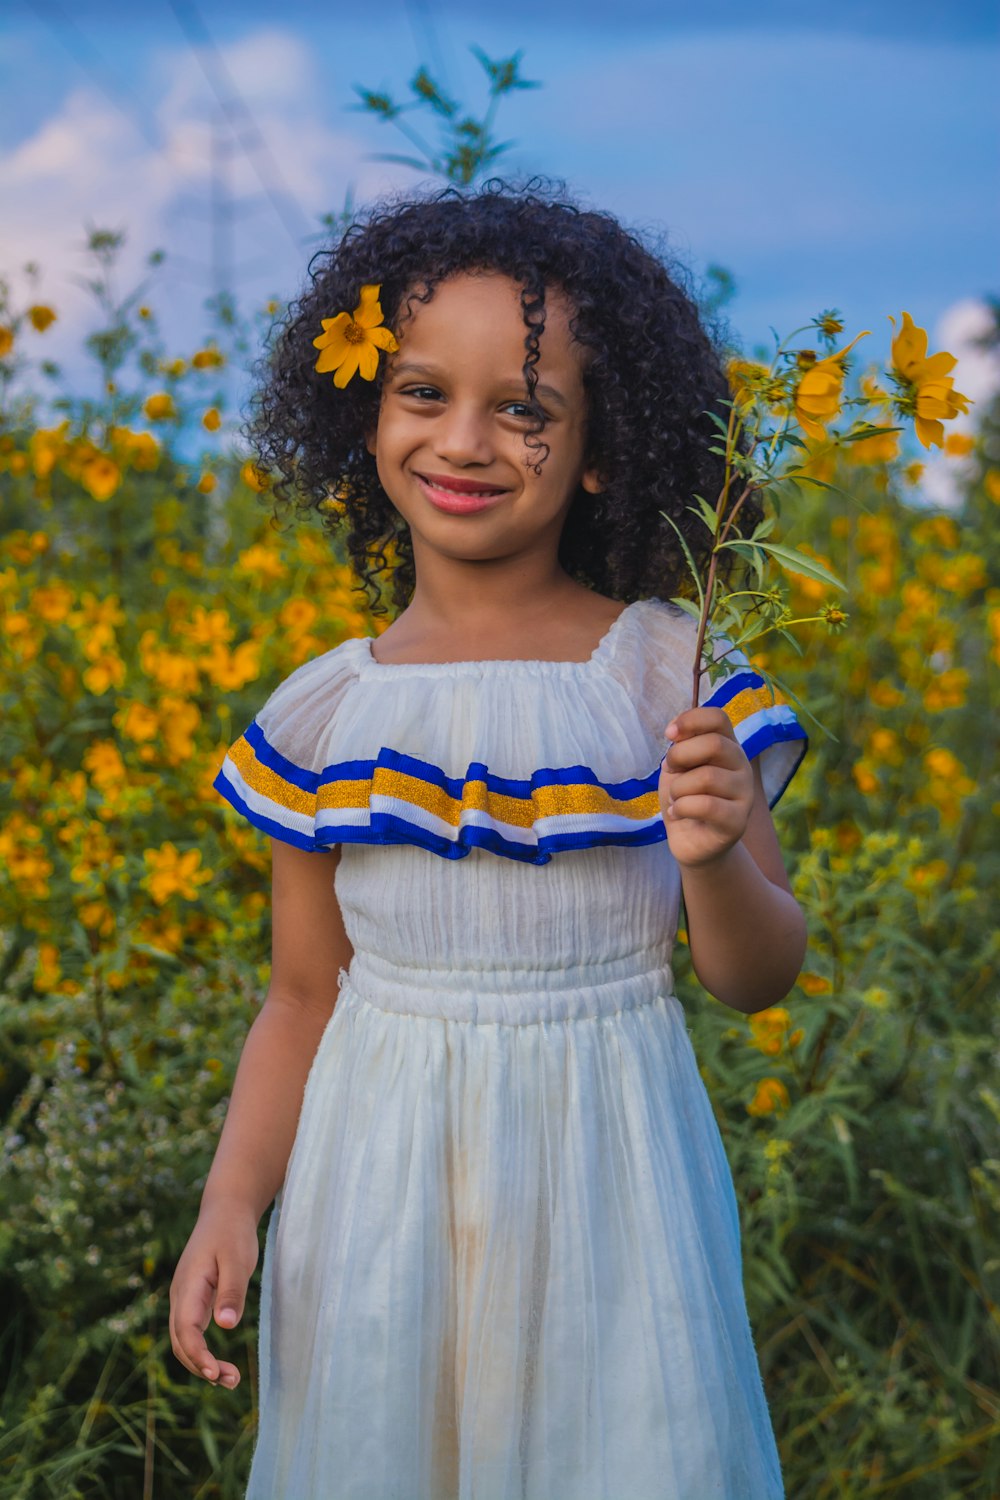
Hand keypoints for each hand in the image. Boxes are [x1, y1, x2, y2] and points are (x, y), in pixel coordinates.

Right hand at [169, 1201, 259, 1388]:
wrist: (225, 1210)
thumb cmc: (233, 1233)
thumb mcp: (237, 1259)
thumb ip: (231, 1291)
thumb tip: (225, 1326)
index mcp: (188, 1286)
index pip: (185, 1329)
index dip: (198, 1355)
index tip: (216, 1373)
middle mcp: (181, 1296)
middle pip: (181, 1342)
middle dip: (201, 1366)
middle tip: (232, 1381)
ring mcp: (185, 1299)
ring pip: (184, 1340)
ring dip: (202, 1363)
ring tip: (231, 1380)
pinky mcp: (194, 1300)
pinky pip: (192, 1333)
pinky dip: (203, 1352)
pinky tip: (221, 1364)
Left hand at [658, 707, 754, 867]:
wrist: (692, 841)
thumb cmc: (685, 798)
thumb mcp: (678, 767)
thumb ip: (681, 746)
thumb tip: (677, 733)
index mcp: (728, 746)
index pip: (718, 718)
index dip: (691, 719)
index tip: (669, 734)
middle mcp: (741, 767)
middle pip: (714, 744)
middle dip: (680, 756)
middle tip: (671, 772)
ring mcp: (744, 794)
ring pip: (706, 777)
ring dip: (678, 789)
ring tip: (676, 799)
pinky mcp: (738, 822)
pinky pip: (707, 805)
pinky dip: (682, 808)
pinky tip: (677, 814)